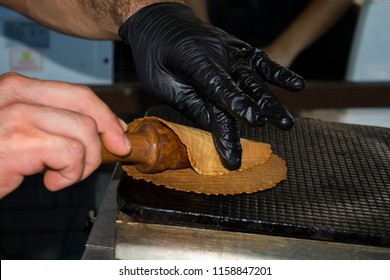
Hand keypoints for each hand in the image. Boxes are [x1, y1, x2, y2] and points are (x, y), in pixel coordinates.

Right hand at [0, 73, 129, 197]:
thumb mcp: (22, 130)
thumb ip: (55, 123)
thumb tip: (101, 130)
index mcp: (18, 88)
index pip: (79, 93)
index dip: (106, 114)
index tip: (118, 133)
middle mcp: (16, 95)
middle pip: (87, 105)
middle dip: (108, 133)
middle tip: (112, 152)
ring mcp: (17, 116)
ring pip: (85, 131)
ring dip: (84, 162)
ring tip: (63, 173)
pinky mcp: (19, 142)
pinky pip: (72, 154)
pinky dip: (70, 175)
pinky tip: (49, 180)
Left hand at [119, 3, 303, 169]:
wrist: (159, 20)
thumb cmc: (155, 55)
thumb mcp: (161, 83)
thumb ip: (190, 104)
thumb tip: (216, 127)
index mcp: (196, 61)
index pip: (220, 87)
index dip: (239, 105)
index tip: (257, 122)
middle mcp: (219, 53)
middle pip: (244, 85)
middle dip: (264, 107)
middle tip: (282, 125)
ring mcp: (231, 50)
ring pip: (256, 77)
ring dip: (272, 99)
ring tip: (287, 122)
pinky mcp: (238, 50)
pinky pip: (261, 61)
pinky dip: (278, 73)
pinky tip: (297, 85)